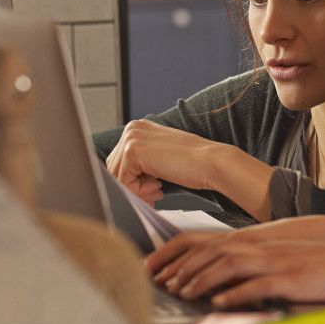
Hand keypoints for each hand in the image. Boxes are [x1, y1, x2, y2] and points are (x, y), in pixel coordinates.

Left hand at [105, 120, 239, 205]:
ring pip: (116, 176)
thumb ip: (141, 163)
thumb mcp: (161, 158)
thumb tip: (122, 182)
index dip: (132, 180)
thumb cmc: (192, 163)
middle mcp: (132, 129)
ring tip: (158, 192)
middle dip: (132, 187)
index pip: (119, 161)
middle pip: (114, 168)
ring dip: (136, 191)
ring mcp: (131, 138)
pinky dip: (138, 191)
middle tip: (154, 195)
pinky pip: (122, 181)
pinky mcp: (132, 151)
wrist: (211, 162)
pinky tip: (159, 188)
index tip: (149, 191)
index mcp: (138, 128)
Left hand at [149, 234, 324, 307]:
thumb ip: (255, 266)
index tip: (159, 267)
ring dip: (203, 279)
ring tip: (184, 293)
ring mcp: (276, 262)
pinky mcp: (290, 278)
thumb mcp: (282, 260)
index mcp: (259, 243)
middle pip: (214, 252)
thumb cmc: (319, 265)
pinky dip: (236, 294)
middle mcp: (263, 248)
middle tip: (163, 283)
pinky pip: (258, 285)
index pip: (210, 242)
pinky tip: (220, 303)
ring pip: (230, 265)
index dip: (181, 253)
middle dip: (184, 267)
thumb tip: (224, 283)